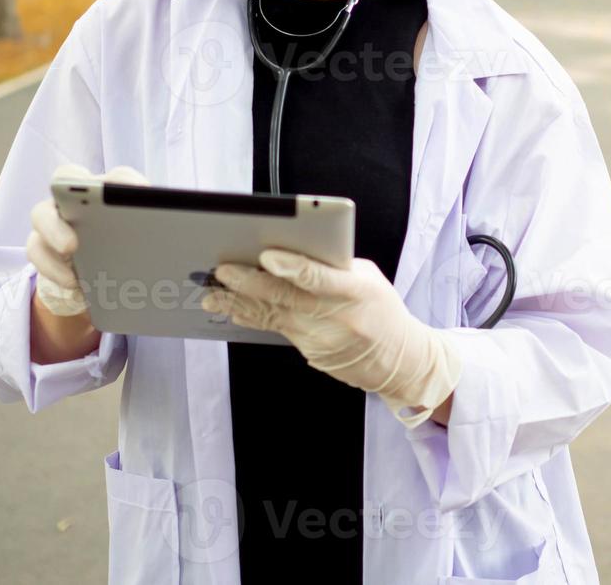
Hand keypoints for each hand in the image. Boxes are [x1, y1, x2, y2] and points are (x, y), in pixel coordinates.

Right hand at [28, 163, 148, 315]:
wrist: (101, 277)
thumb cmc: (128, 249)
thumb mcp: (145, 241)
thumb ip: (158, 231)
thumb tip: (190, 239)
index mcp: (109, 190)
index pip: (118, 176)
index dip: (128, 182)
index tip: (142, 194)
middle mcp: (78, 197)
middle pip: (65, 177)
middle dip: (75, 190)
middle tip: (96, 209)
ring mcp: (54, 217)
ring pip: (40, 212)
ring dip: (54, 231)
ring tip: (71, 252)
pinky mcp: (39, 243)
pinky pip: (35, 250)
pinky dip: (51, 267)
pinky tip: (73, 283)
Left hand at [202, 248, 460, 426]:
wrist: (398, 361)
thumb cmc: (382, 310)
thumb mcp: (369, 279)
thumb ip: (334, 266)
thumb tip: (293, 250)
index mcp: (356, 292)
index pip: (319, 278)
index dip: (291, 267)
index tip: (266, 256)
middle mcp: (335, 317)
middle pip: (286, 298)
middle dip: (249, 283)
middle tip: (223, 271)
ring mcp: (320, 339)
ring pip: (272, 316)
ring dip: (238, 303)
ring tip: (212, 294)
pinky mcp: (309, 352)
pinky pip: (275, 330)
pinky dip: (251, 317)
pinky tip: (231, 309)